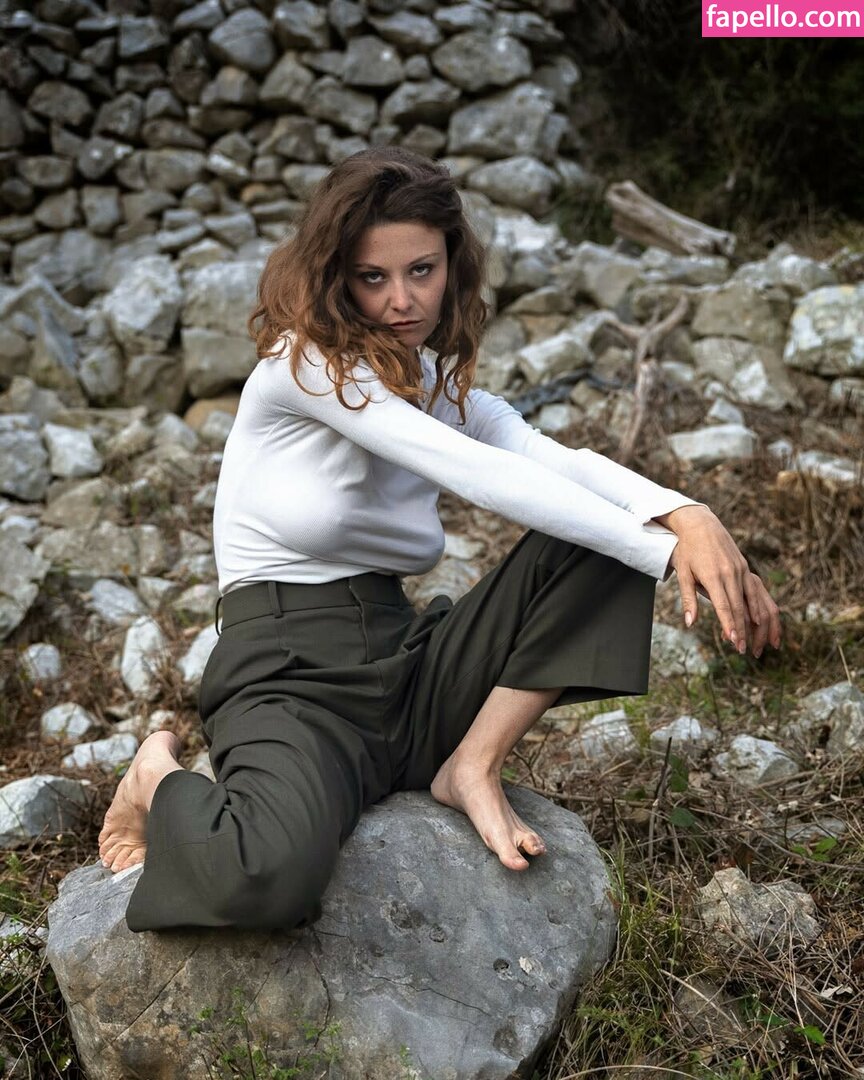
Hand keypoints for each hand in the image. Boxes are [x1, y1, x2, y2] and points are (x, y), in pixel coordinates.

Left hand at [659, 506, 781, 657]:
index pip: (723, 606)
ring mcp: (741, 570)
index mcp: (714, 575)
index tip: (734, 641)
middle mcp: (731, 573)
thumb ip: (688, 599)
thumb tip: (690, 623)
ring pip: (753, 601)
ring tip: (757, 642)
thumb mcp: (683, 573)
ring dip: (756, 623)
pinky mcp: (745, 568)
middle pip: (739, 607)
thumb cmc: (688, 551)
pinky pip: (756, 591)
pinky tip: (762, 622)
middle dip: (742, 630)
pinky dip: (760, 608)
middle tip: (742, 650)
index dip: (729, 624)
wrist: (701, 525)